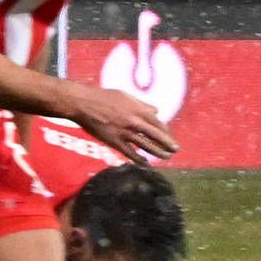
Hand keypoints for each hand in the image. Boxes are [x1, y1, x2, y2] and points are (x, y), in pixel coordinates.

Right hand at [56, 82, 180, 161]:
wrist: (85, 104)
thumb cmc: (105, 97)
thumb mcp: (127, 96)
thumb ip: (143, 105)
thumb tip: (156, 111)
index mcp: (139, 110)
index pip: (159, 124)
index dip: (166, 133)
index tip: (171, 138)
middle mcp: (135, 122)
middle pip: (156, 136)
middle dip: (168, 144)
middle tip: (176, 150)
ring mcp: (125, 133)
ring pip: (146, 145)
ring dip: (158, 152)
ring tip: (166, 157)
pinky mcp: (114, 142)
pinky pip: (129, 153)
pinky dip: (138, 159)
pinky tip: (145, 163)